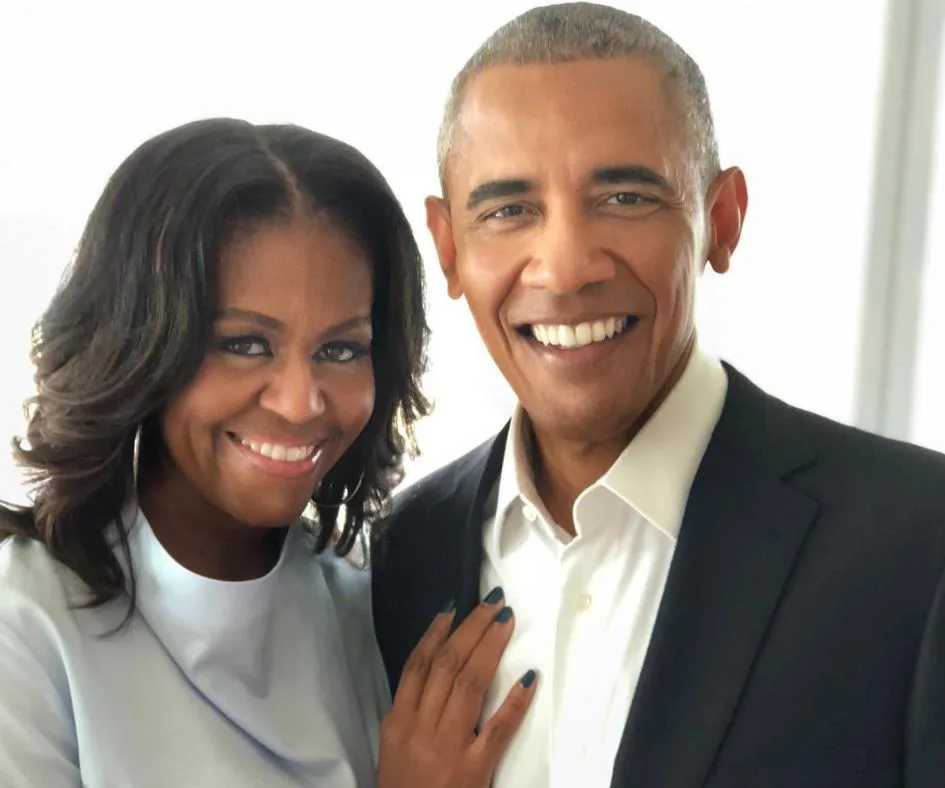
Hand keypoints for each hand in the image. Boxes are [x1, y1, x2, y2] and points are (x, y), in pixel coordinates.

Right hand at [376, 588, 537, 787]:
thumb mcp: (392, 749)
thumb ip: (410, 713)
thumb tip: (432, 672)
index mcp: (397, 722)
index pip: (416, 665)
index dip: (436, 632)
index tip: (454, 606)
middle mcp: (419, 728)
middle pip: (446, 665)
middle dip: (471, 628)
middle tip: (492, 602)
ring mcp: (447, 747)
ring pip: (469, 684)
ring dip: (490, 648)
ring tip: (507, 621)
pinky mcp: (473, 769)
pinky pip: (498, 728)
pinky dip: (514, 701)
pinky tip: (529, 678)